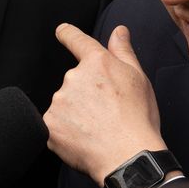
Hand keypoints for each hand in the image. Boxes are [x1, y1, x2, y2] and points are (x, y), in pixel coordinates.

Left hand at [44, 24, 166, 184]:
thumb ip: (123, 51)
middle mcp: (73, 77)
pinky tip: (85, 139)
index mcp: (96, 63)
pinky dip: (68, 131)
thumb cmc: (138, 119)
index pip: (76, 39)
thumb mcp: (138, 79)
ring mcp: (59, 101)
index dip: (68, 34)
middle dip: (86, 93)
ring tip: (98, 128)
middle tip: (106, 112)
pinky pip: (56, 124)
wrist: (128, 156)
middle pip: (75, 81)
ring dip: (77, 113)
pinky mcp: (50, 124)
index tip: (62, 31)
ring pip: (65, 103)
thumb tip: (118, 31)